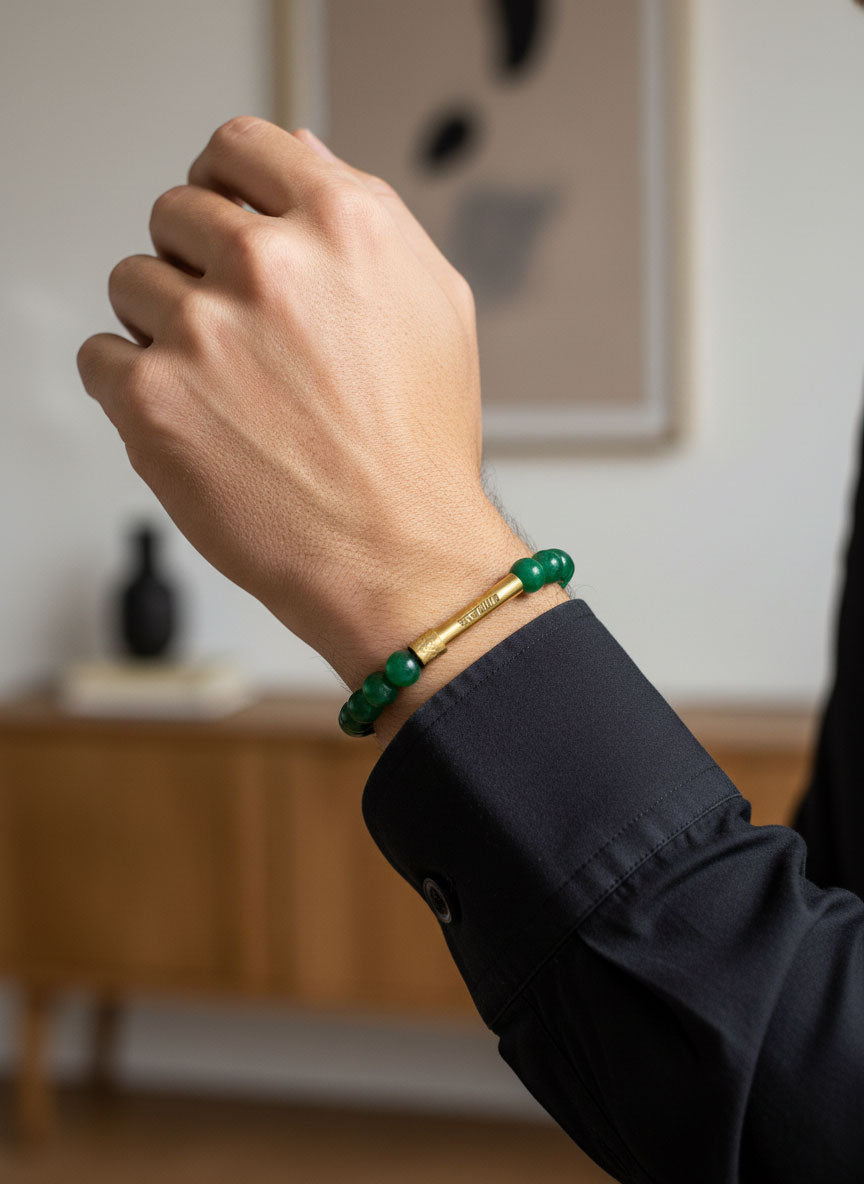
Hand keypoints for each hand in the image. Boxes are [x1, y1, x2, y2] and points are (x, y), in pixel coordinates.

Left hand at [77, 117, 563, 740]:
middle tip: (237, 333)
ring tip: (225, 389)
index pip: (239, 147)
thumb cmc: (420, 449)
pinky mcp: (153, 398)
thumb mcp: (435, 306)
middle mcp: (270, 264)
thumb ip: (366, 218)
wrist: (396, 555)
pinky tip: (189, 418)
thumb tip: (304, 158)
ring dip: (165, 329)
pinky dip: (130, 386)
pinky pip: (100, 357)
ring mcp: (205, 330)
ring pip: (132, 284)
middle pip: (176, 214)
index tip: (222, 220)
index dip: (225, 183)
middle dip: (198, 265)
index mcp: (344, 224)